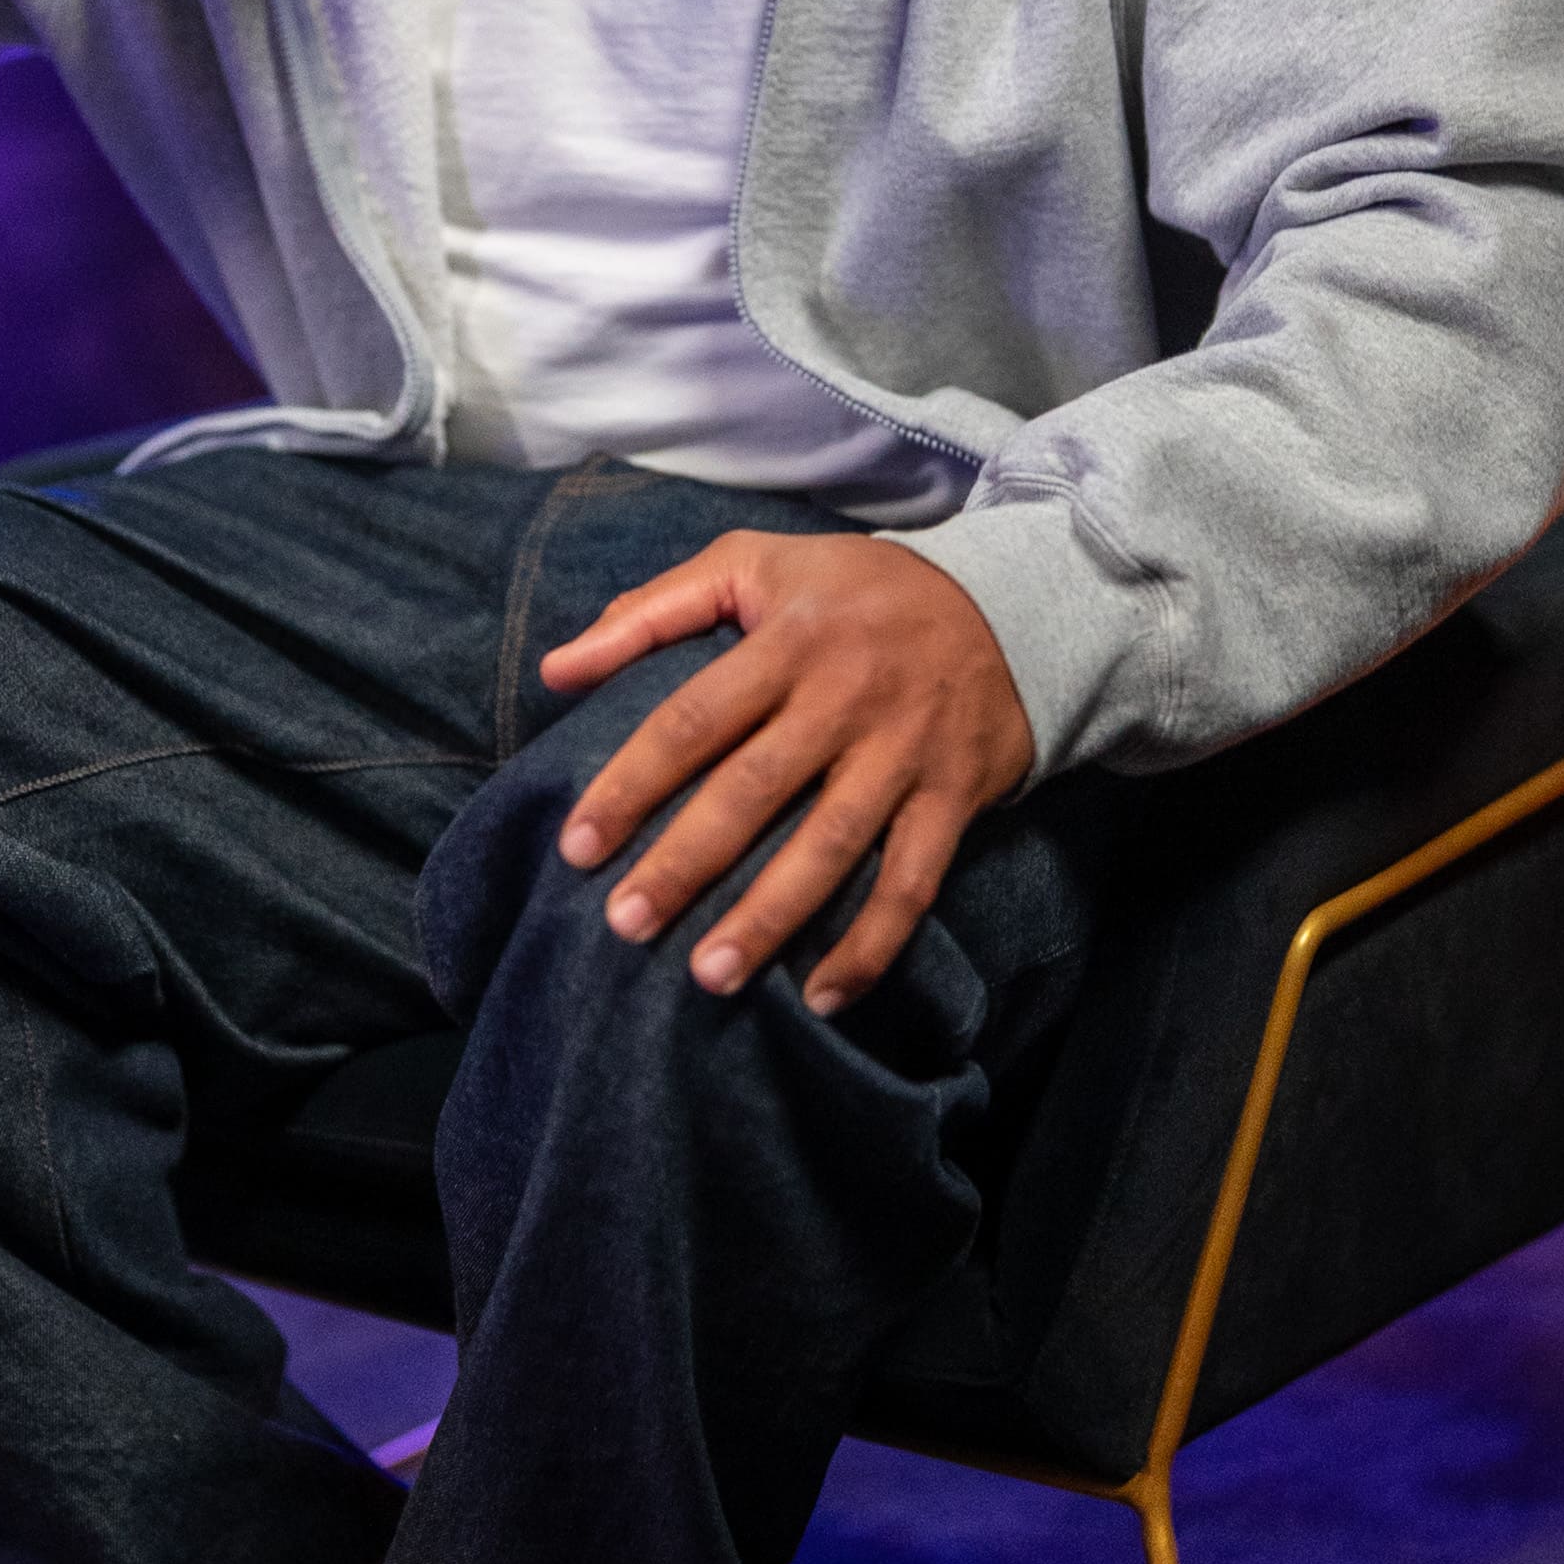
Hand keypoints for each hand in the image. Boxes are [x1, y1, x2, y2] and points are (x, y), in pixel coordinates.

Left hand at [540, 534, 1035, 1013]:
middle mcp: (846, 697)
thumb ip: (651, 611)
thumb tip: (556, 669)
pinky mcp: (954, 796)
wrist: (1007, 605)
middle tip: (625, 925)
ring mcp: (904, 752)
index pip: (693, 719)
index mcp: (787, 640)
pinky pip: (912, 882)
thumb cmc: (851, 591)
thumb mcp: (754, 566)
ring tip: (708, 976)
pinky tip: (824, 997)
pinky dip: (873, 944)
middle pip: (753, 790)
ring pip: (831, 846)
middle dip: (686, 863)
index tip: (577, 846)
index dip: (631, 783)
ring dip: (770, 916)